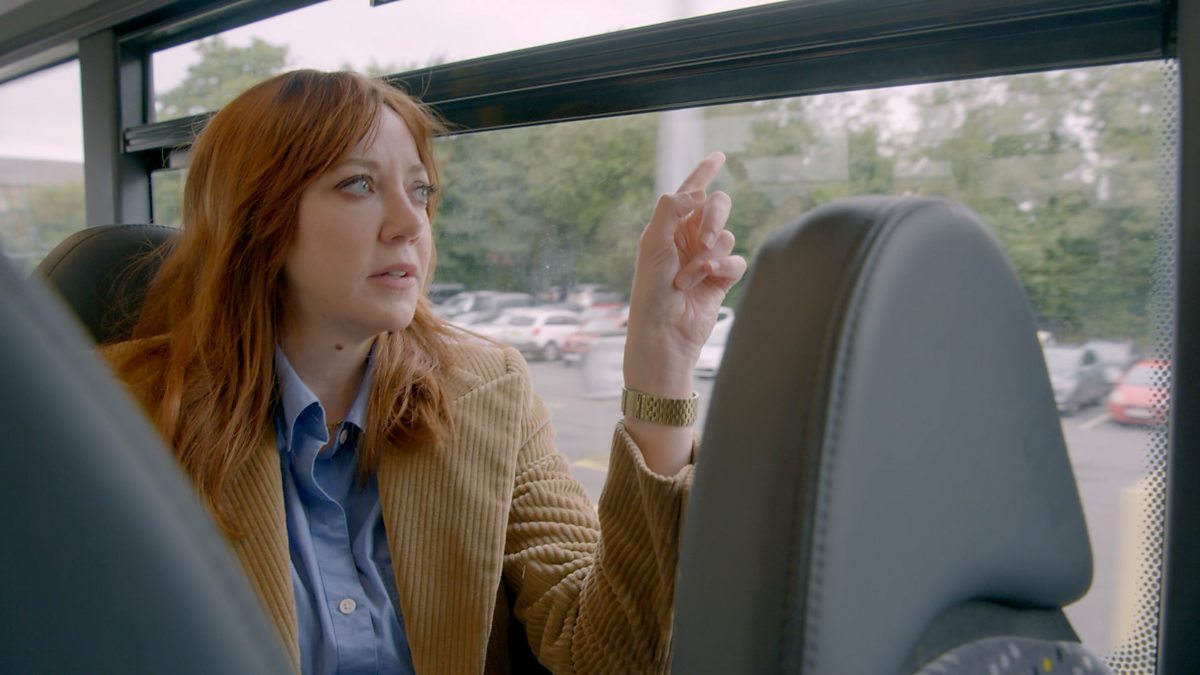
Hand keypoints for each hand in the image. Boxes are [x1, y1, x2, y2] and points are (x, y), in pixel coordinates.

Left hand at [623, 151, 746, 399]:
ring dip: (709, 254)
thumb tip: (696, 192)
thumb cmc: (650, 290)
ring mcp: (706, 257)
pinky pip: (736, 259)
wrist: (664, 331)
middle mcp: (688, 238)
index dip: (703, 172)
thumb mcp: (652, 243)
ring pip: (727, 235)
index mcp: (668, 226)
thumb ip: (670, 209)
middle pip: (717, 206)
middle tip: (702, 239)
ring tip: (689, 277)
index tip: (719, 156)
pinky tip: (707, 280)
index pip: (689, 192)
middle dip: (714, 217)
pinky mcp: (721, 278)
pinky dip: (722, 267)